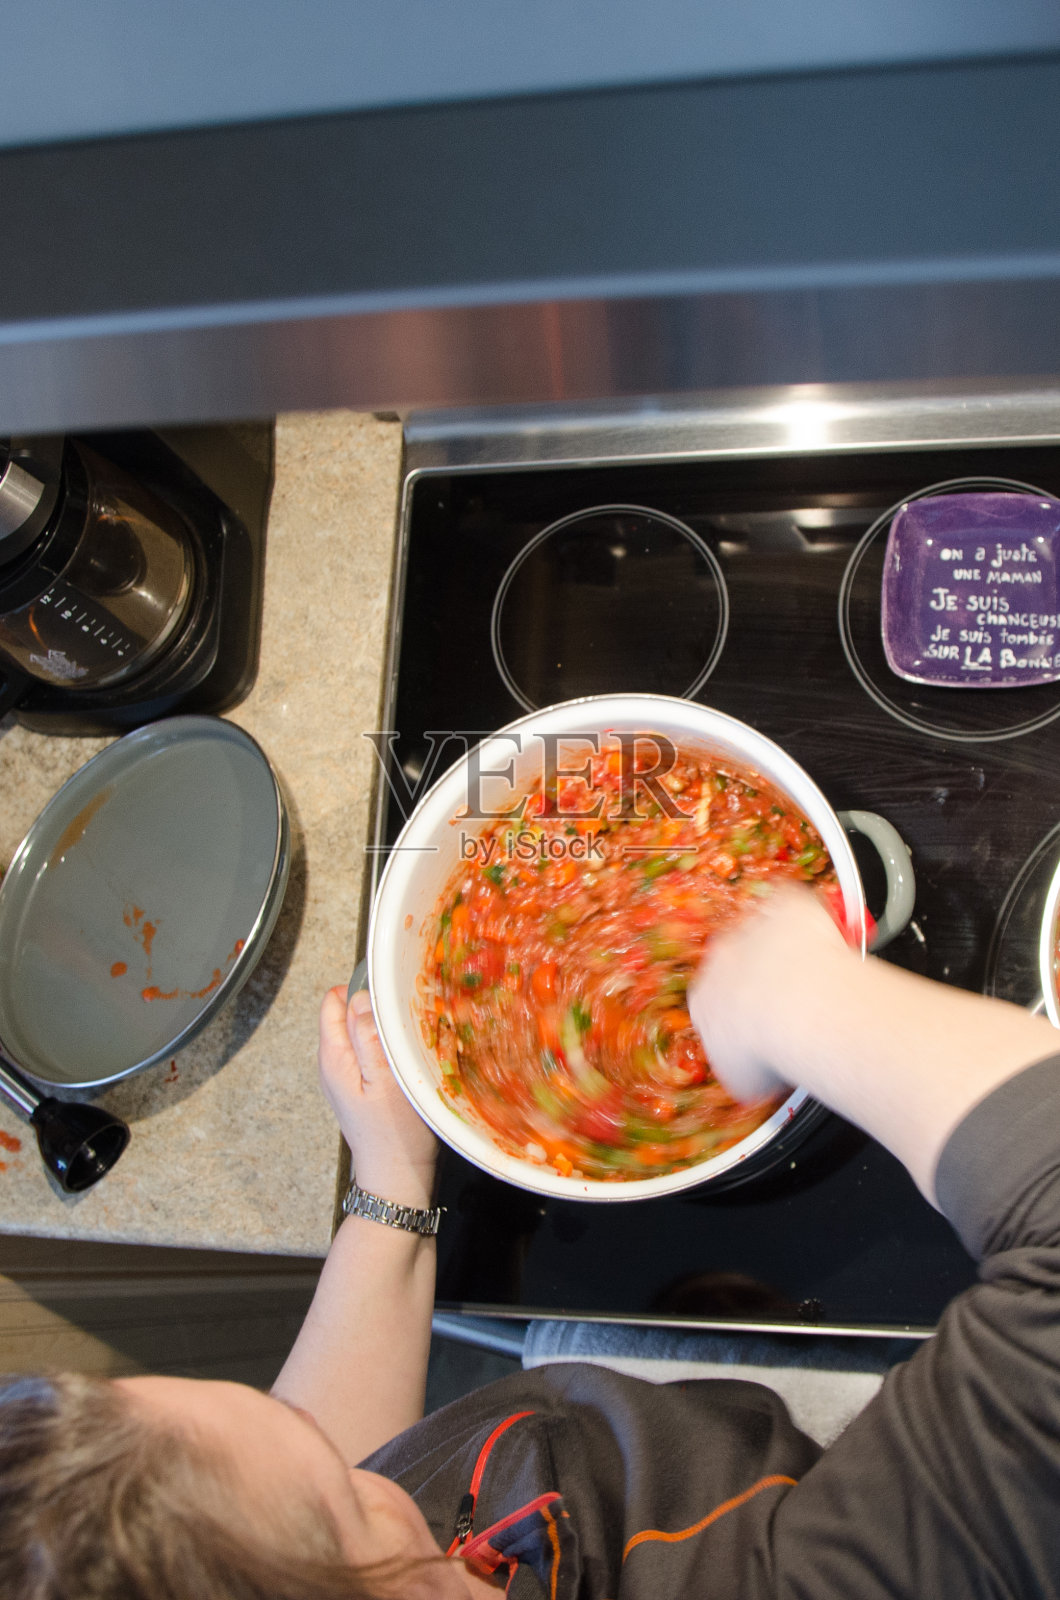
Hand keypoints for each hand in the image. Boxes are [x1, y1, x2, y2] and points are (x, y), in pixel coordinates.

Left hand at [318, 987, 438, 1208]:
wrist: (397, 1178)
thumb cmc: (395, 1134)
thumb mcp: (385, 1080)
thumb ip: (368, 1037)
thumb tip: (360, 998)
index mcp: (333, 1056)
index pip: (335, 1000)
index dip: (363, 992)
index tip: (393, 1001)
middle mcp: (333, 1063)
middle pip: (348, 1014)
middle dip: (376, 1011)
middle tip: (407, 1025)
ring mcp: (345, 1076)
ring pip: (362, 1033)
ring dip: (385, 1031)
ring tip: (409, 1046)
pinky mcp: (361, 1088)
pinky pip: (370, 1053)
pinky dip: (387, 1049)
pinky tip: (406, 1064)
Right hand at [688, 886, 847, 1101]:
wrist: (798, 1011)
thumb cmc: (770, 1046)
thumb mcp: (744, 1079)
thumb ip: (741, 1066)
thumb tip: (754, 1074)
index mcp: (704, 999)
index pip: (714, 999)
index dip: (741, 1010)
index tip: (762, 1023)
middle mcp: (721, 959)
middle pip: (736, 961)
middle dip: (760, 975)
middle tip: (792, 999)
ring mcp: (752, 928)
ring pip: (765, 930)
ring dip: (785, 946)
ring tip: (817, 974)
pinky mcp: (784, 905)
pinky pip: (792, 902)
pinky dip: (807, 914)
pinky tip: (825, 934)